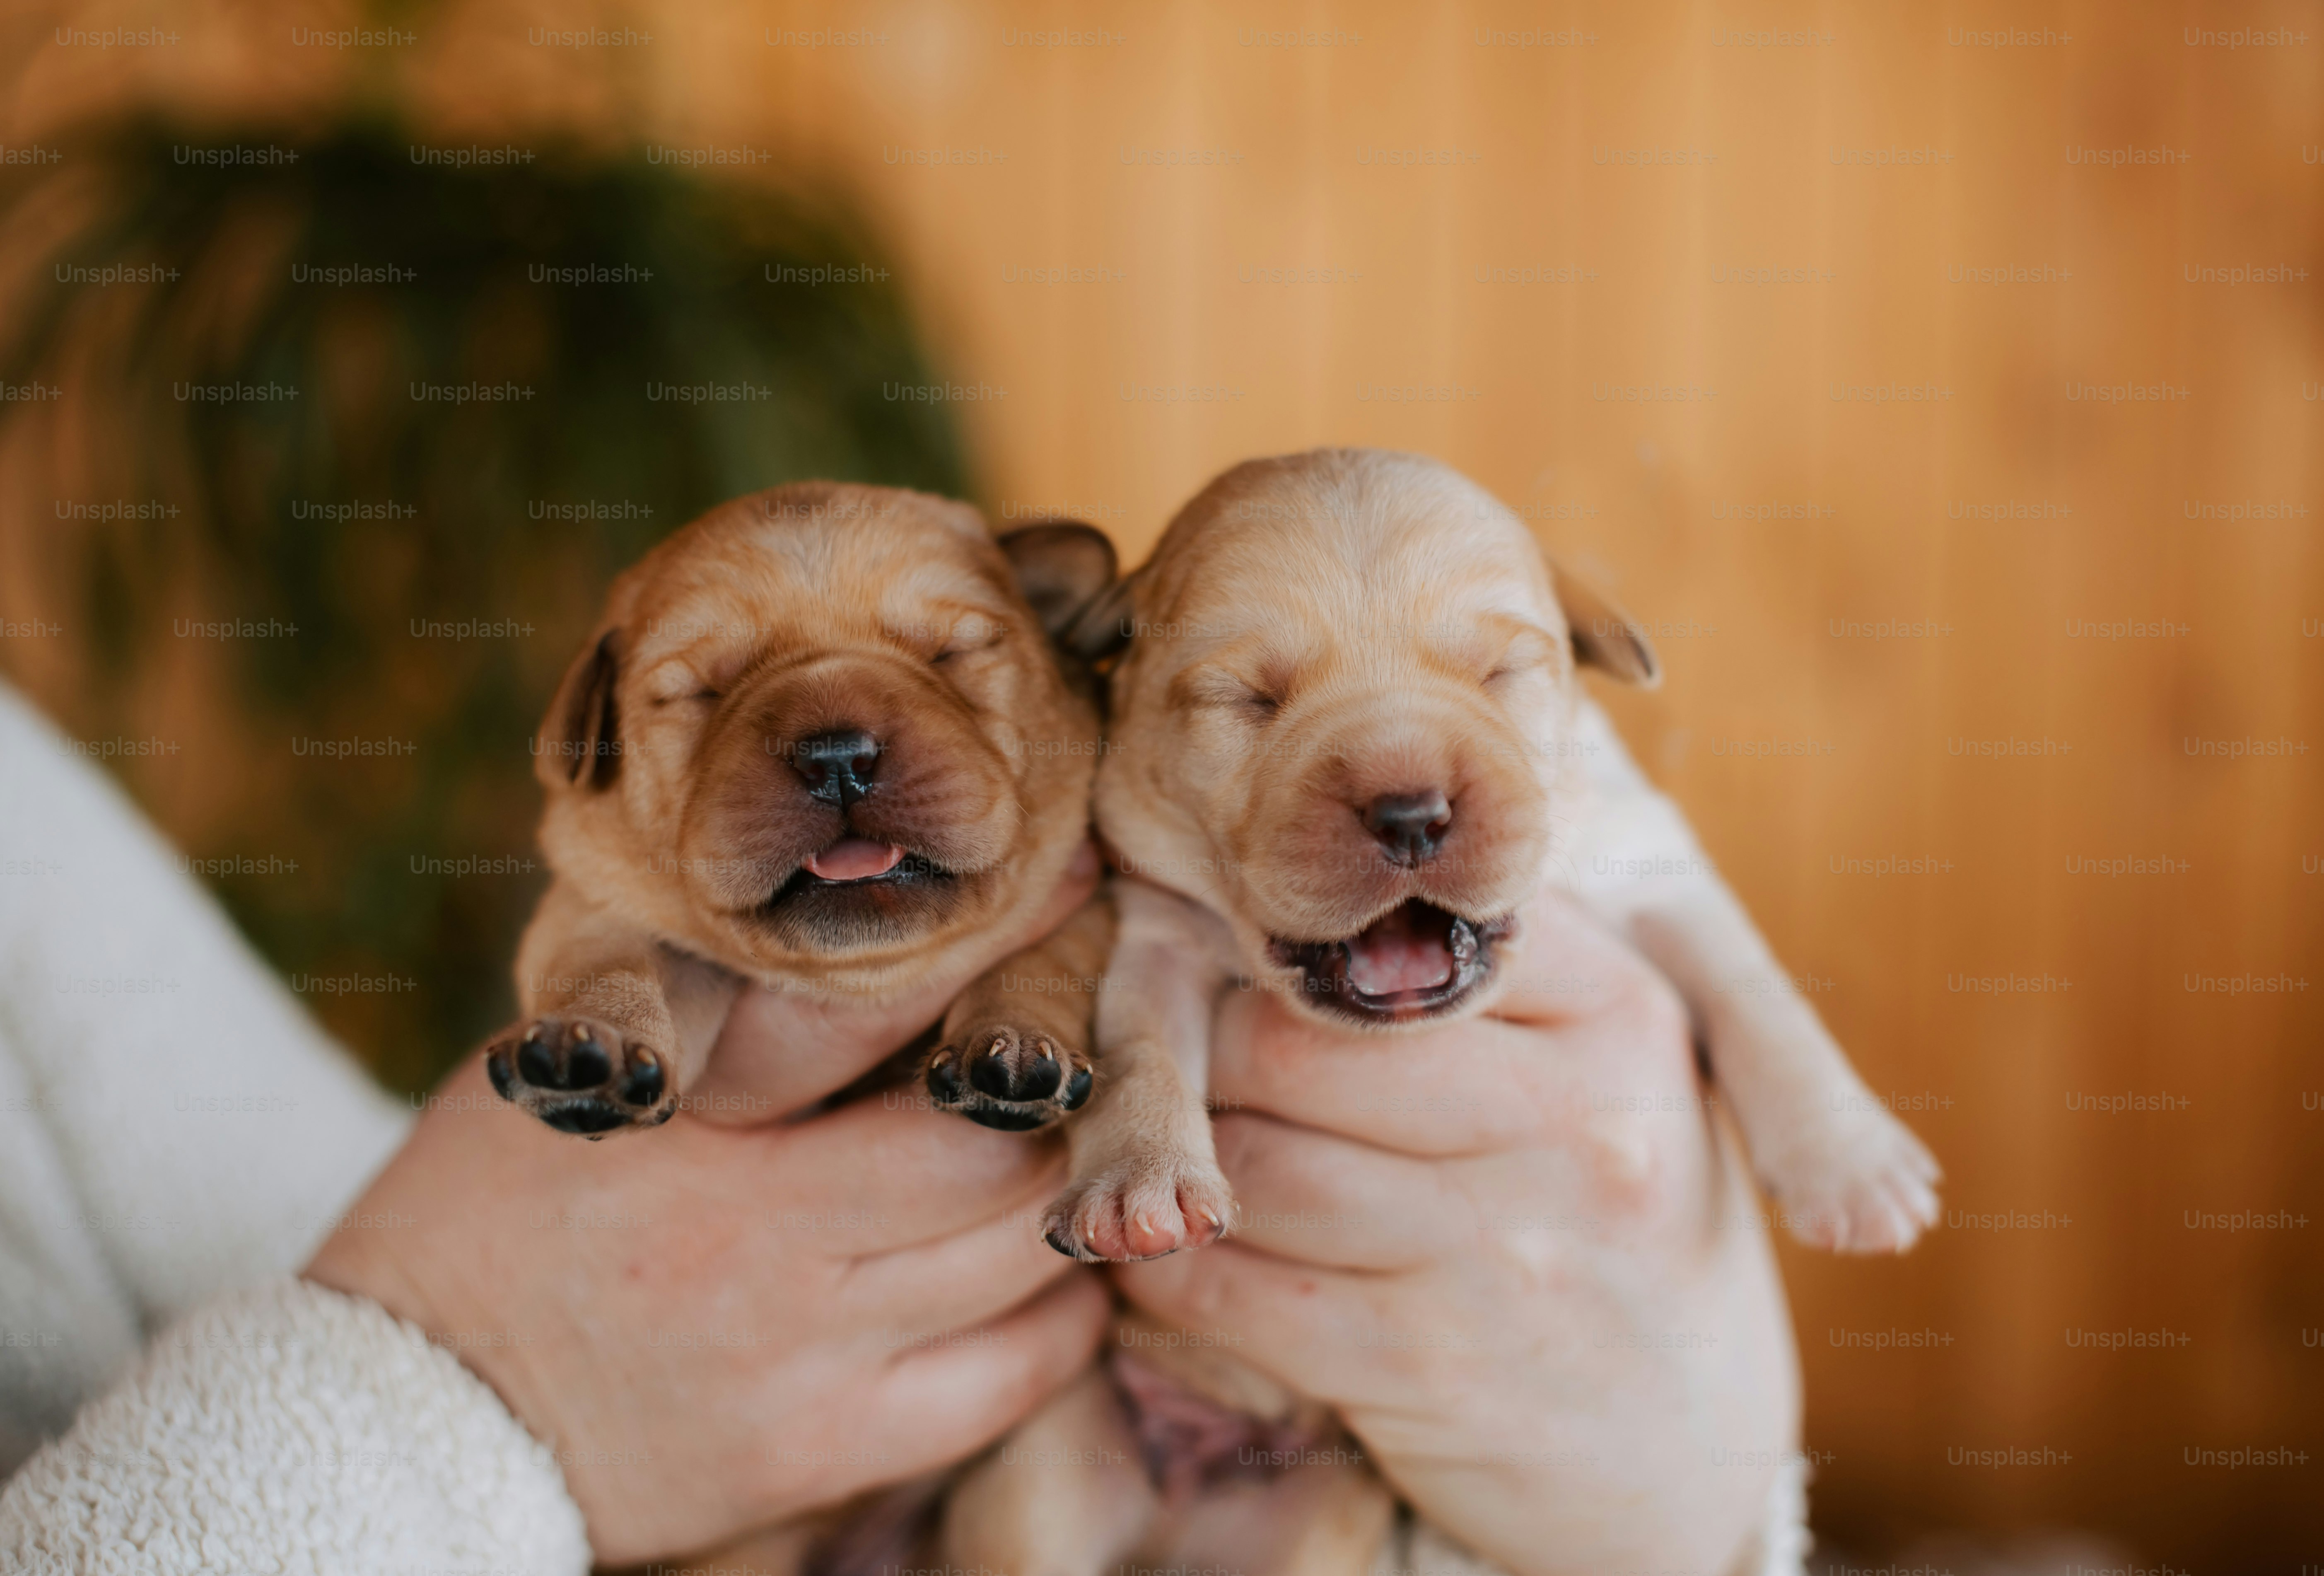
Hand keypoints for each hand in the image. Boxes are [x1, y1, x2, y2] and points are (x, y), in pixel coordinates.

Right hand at [309, 844, 1106, 1565]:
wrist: (405, 1409)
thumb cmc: (488, 1208)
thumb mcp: (568, 1067)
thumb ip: (696, 996)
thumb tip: (830, 896)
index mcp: (688, 1116)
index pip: (883, 1003)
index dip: (1003, 940)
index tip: (1072, 886)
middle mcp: (757, 1233)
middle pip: (991, 1143)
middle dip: (1063, 1082)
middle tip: (1097, 1041)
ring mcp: (801, 1354)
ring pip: (1020, 1258)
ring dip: (1071, 1198)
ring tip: (1086, 1153)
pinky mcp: (821, 1453)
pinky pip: (1008, 1382)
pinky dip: (1058, 1322)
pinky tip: (1047, 1278)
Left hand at [1114, 891, 1801, 1575]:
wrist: (1689, 1452)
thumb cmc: (1608, 1219)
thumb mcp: (1606, 1069)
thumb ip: (1486, 974)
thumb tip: (1295, 881)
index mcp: (1621, 1015)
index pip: (1397, 926)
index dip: (1285, 935)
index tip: (1234, 952)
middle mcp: (1577, 1125)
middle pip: (1293, 1039)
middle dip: (1200, 1047)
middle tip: (1165, 1053)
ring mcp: (1505, 1257)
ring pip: (1250, 1161)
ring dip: (1178, 1163)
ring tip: (1171, 1151)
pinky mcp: (1426, 1372)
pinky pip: (1227, 1288)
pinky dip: (1169, 1268)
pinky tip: (1175, 1252)